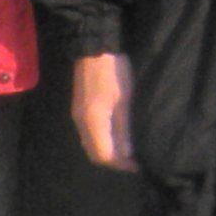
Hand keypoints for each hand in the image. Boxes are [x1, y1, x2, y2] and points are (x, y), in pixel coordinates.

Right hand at [73, 51, 135, 170]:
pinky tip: (117, 139)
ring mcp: (79, 117)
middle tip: (133, 163)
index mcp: (92, 122)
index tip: (137, 166)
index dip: (120, 164)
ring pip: (91, 145)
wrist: (94, 49)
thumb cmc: (113, 73)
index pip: (103, 155)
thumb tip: (127, 153)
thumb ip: (124, 128)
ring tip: (127, 153)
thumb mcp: (124, 100)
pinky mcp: (81, 110)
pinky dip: (102, 142)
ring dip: (108, 152)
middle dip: (113, 162)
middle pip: (94, 153)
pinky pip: (90, 135)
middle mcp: (81, 123)